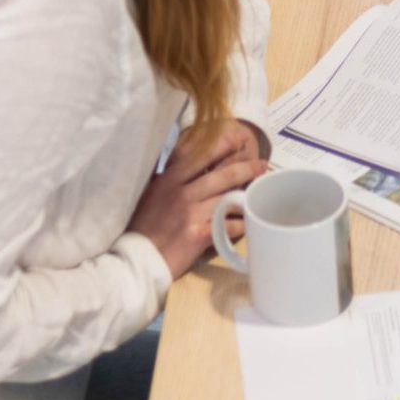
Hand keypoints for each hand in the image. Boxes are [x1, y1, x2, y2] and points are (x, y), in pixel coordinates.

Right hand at [128, 119, 268, 280]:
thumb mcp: (149, 193)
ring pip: (229, 198)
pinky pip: (229, 225)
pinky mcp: (200, 233)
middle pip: (222, 174)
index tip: (238, 141)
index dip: (223, 146)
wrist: (137, 258)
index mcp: (170, 179)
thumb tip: (175, 161)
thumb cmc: (142, 226)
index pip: (201, 155)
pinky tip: (248, 223)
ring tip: (259, 194)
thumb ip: (165, 177)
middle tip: (262, 165)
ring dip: (247, 196)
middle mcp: (182, 192)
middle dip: (246, 167)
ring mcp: (192, 212)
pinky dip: (241, 224)